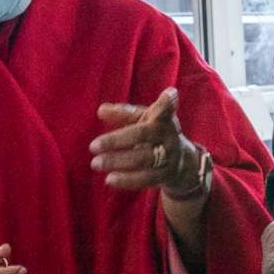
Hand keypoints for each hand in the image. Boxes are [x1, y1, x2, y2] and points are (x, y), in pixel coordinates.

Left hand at [91, 89, 208, 197]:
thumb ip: (123, 114)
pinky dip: (127, 180)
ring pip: (142, 159)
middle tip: (92, 146)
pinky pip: (145, 179)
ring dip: (117, 162)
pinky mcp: (165, 176)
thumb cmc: (154, 134)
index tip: (169, 94)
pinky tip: (109, 179)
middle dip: (116, 140)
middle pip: (143, 135)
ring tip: (95, 163)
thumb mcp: (143, 120)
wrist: (181, 162)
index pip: (165, 109)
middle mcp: (169, 136)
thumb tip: (101, 110)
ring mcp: (169, 157)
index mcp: (163, 119)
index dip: (167, 103)